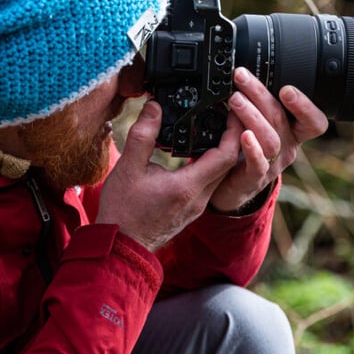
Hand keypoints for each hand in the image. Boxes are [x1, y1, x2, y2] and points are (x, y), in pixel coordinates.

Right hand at [96, 101, 240, 250]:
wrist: (120, 246)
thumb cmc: (123, 211)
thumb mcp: (128, 168)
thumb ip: (143, 134)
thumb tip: (155, 106)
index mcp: (188, 187)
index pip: (225, 155)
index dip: (233, 130)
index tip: (232, 110)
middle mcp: (199, 198)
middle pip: (228, 163)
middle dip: (232, 136)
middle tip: (228, 112)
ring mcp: (197, 206)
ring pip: (220, 174)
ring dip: (222, 150)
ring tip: (215, 126)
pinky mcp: (191, 209)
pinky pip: (210, 182)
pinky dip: (210, 163)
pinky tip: (198, 150)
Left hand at [207, 67, 329, 213]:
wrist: (232, 185)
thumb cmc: (246, 149)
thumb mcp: (259, 123)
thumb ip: (259, 104)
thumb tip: (246, 72)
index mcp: (294, 132)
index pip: (314, 121)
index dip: (305, 106)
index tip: (286, 88)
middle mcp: (287, 147)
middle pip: (281, 119)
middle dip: (260, 93)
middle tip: (241, 77)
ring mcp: (273, 164)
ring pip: (270, 139)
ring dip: (252, 115)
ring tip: (235, 99)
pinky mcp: (255, 178)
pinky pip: (258, 164)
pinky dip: (252, 148)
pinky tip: (243, 135)